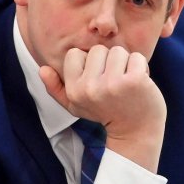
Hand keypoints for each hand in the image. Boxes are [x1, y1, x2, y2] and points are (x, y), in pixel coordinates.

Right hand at [40, 45, 165, 172]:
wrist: (136, 133)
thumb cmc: (105, 113)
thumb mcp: (75, 105)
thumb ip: (56, 88)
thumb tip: (42, 69)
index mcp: (74, 91)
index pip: (74, 54)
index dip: (88, 64)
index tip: (97, 81)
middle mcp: (91, 88)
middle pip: (97, 50)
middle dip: (108, 62)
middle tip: (114, 83)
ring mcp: (114, 84)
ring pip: (118, 51)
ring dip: (125, 64)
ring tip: (126, 83)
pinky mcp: (135, 80)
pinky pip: (137, 57)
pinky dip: (141, 67)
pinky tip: (139, 83)